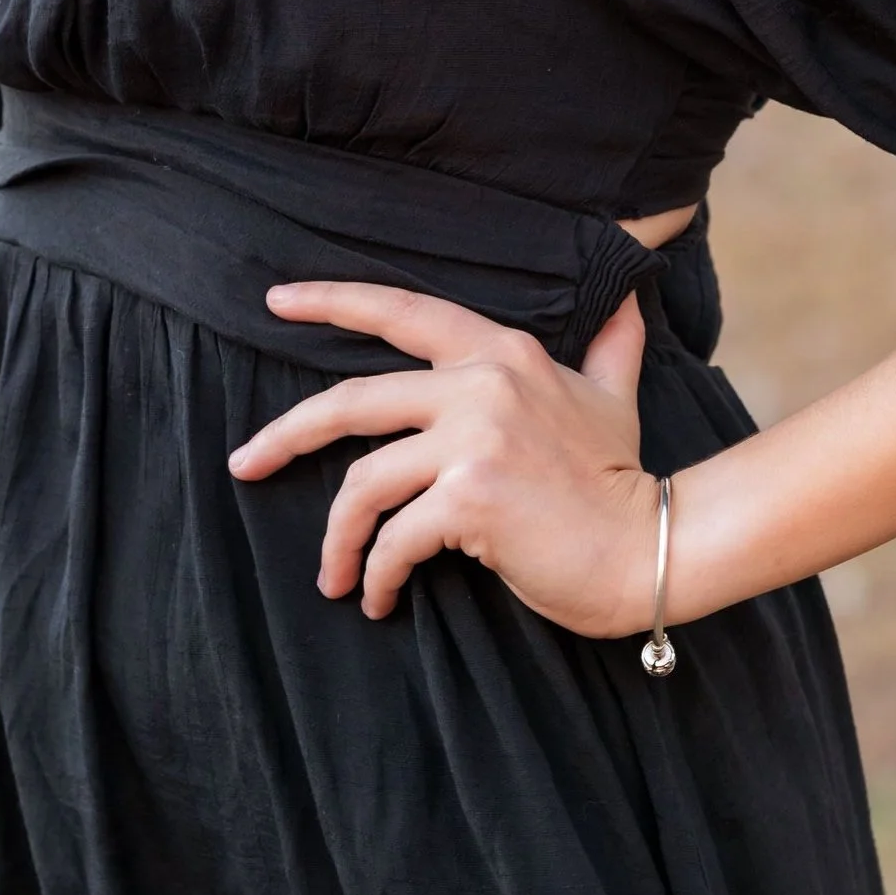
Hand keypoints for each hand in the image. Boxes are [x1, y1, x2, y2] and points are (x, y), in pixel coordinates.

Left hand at [230, 281, 656, 638]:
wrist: (650, 549)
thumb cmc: (622, 481)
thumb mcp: (612, 398)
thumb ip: (610, 345)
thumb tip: (629, 295)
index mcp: (502, 354)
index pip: (402, 312)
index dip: (332, 301)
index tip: (277, 300)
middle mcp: (482, 385)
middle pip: (351, 401)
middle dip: (285, 435)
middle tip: (245, 463)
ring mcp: (473, 441)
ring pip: (363, 482)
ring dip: (337, 537)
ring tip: (335, 577)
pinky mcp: (469, 500)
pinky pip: (394, 540)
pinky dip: (376, 575)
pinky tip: (378, 599)